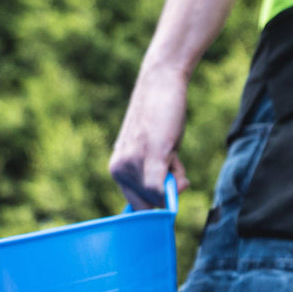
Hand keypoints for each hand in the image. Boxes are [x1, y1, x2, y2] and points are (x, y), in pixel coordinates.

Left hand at [108, 61, 190, 209]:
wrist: (159, 83)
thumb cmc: (159, 118)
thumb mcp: (155, 151)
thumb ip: (156, 175)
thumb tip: (167, 202)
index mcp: (117, 170)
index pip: (136, 208)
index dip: (155, 208)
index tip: (166, 201)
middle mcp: (119, 169)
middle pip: (151, 204)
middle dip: (167, 190)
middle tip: (171, 160)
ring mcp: (133, 163)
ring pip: (160, 195)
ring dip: (175, 178)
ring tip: (170, 148)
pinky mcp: (150, 155)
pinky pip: (158, 189)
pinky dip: (170, 188)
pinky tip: (173, 161)